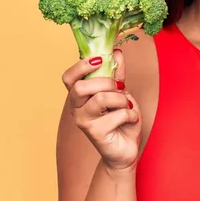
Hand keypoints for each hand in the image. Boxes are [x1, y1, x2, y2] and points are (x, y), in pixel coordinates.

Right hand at [61, 49, 141, 172]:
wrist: (125, 149)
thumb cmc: (120, 120)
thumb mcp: (120, 92)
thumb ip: (116, 73)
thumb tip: (116, 52)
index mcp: (79, 96)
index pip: (68, 77)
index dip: (81, 66)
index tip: (99, 59)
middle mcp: (76, 109)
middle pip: (81, 87)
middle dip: (106, 82)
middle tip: (120, 88)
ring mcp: (84, 122)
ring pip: (101, 98)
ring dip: (121, 99)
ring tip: (127, 106)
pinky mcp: (95, 134)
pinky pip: (117, 114)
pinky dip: (131, 114)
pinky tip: (131, 119)